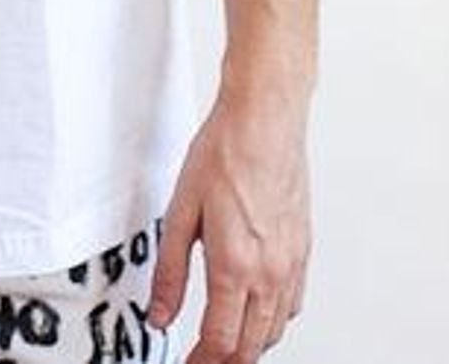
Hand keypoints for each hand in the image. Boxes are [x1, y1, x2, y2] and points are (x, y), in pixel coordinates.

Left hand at [147, 85, 311, 361]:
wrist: (264, 122)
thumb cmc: (223, 155)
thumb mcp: (179, 212)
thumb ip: (170, 272)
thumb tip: (160, 316)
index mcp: (235, 267)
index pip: (221, 343)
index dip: (201, 363)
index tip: (186, 363)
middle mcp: (270, 274)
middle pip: (251, 347)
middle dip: (223, 360)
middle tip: (199, 357)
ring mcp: (291, 264)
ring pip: (274, 331)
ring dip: (248, 344)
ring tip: (222, 340)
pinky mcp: (303, 251)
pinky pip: (292, 305)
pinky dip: (271, 320)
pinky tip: (255, 309)